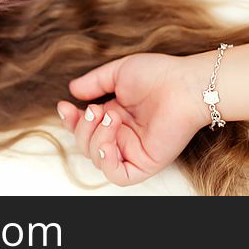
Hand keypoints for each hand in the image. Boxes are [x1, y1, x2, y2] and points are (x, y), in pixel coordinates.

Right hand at [58, 52, 211, 186]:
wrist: (184, 84)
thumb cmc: (158, 75)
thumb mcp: (117, 74)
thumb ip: (94, 83)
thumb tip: (72, 91)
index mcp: (115, 116)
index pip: (84, 128)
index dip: (71, 121)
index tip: (64, 106)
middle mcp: (122, 135)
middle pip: (86, 145)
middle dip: (82, 128)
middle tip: (96, 109)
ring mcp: (133, 151)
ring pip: (97, 160)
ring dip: (95, 137)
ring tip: (110, 115)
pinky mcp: (145, 163)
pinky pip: (117, 175)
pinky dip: (106, 161)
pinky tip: (108, 141)